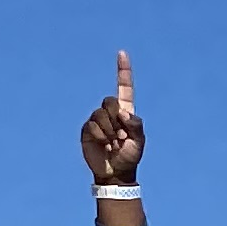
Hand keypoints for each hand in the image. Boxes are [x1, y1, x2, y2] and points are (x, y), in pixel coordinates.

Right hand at [81, 52, 141, 186]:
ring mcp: (98, 120)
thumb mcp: (139, 142)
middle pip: (110, 101)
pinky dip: (100, 136)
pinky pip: (92, 125)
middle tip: (121, 136)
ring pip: (100, 114)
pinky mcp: (87, 128)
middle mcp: (111, 113)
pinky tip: (104, 145)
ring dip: (108, 130)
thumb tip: (124, 112)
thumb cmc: (130, 157)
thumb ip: (136, 125)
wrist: (115, 172)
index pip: (124, 88)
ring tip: (113, 143)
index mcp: (126, 112)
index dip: (123, 71)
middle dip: (116, 119)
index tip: (121, 53)